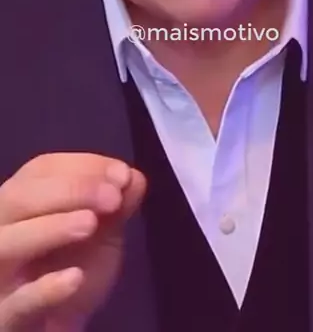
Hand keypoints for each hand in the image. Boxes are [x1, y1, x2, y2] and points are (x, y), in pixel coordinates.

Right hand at [0, 153, 145, 330]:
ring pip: (6, 243)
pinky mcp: (4, 317)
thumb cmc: (76, 270)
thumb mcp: (101, 235)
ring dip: (50, 227)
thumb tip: (131, 178)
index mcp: (23, 203)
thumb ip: (115, 207)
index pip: (42, 169)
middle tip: (112, 198)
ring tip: (90, 224)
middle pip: (17, 198)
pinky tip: (75, 278)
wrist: (62, 328)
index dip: (82, 166)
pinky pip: (14, 304)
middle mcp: (2, 230)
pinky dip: (43, 289)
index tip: (121, 174)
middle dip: (69, 190)